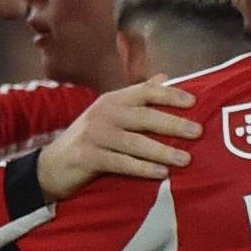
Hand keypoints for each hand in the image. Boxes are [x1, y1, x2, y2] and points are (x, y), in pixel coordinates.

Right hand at [40, 78, 199, 195]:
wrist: (52, 166)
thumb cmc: (90, 140)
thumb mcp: (111, 114)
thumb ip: (137, 98)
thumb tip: (164, 77)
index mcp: (113, 100)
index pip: (145, 91)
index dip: (170, 94)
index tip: (194, 102)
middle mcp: (104, 113)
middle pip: (144, 116)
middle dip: (173, 123)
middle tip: (198, 132)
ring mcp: (94, 135)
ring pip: (135, 142)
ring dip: (162, 150)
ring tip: (186, 159)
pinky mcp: (87, 157)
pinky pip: (121, 163)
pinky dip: (143, 168)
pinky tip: (161, 173)